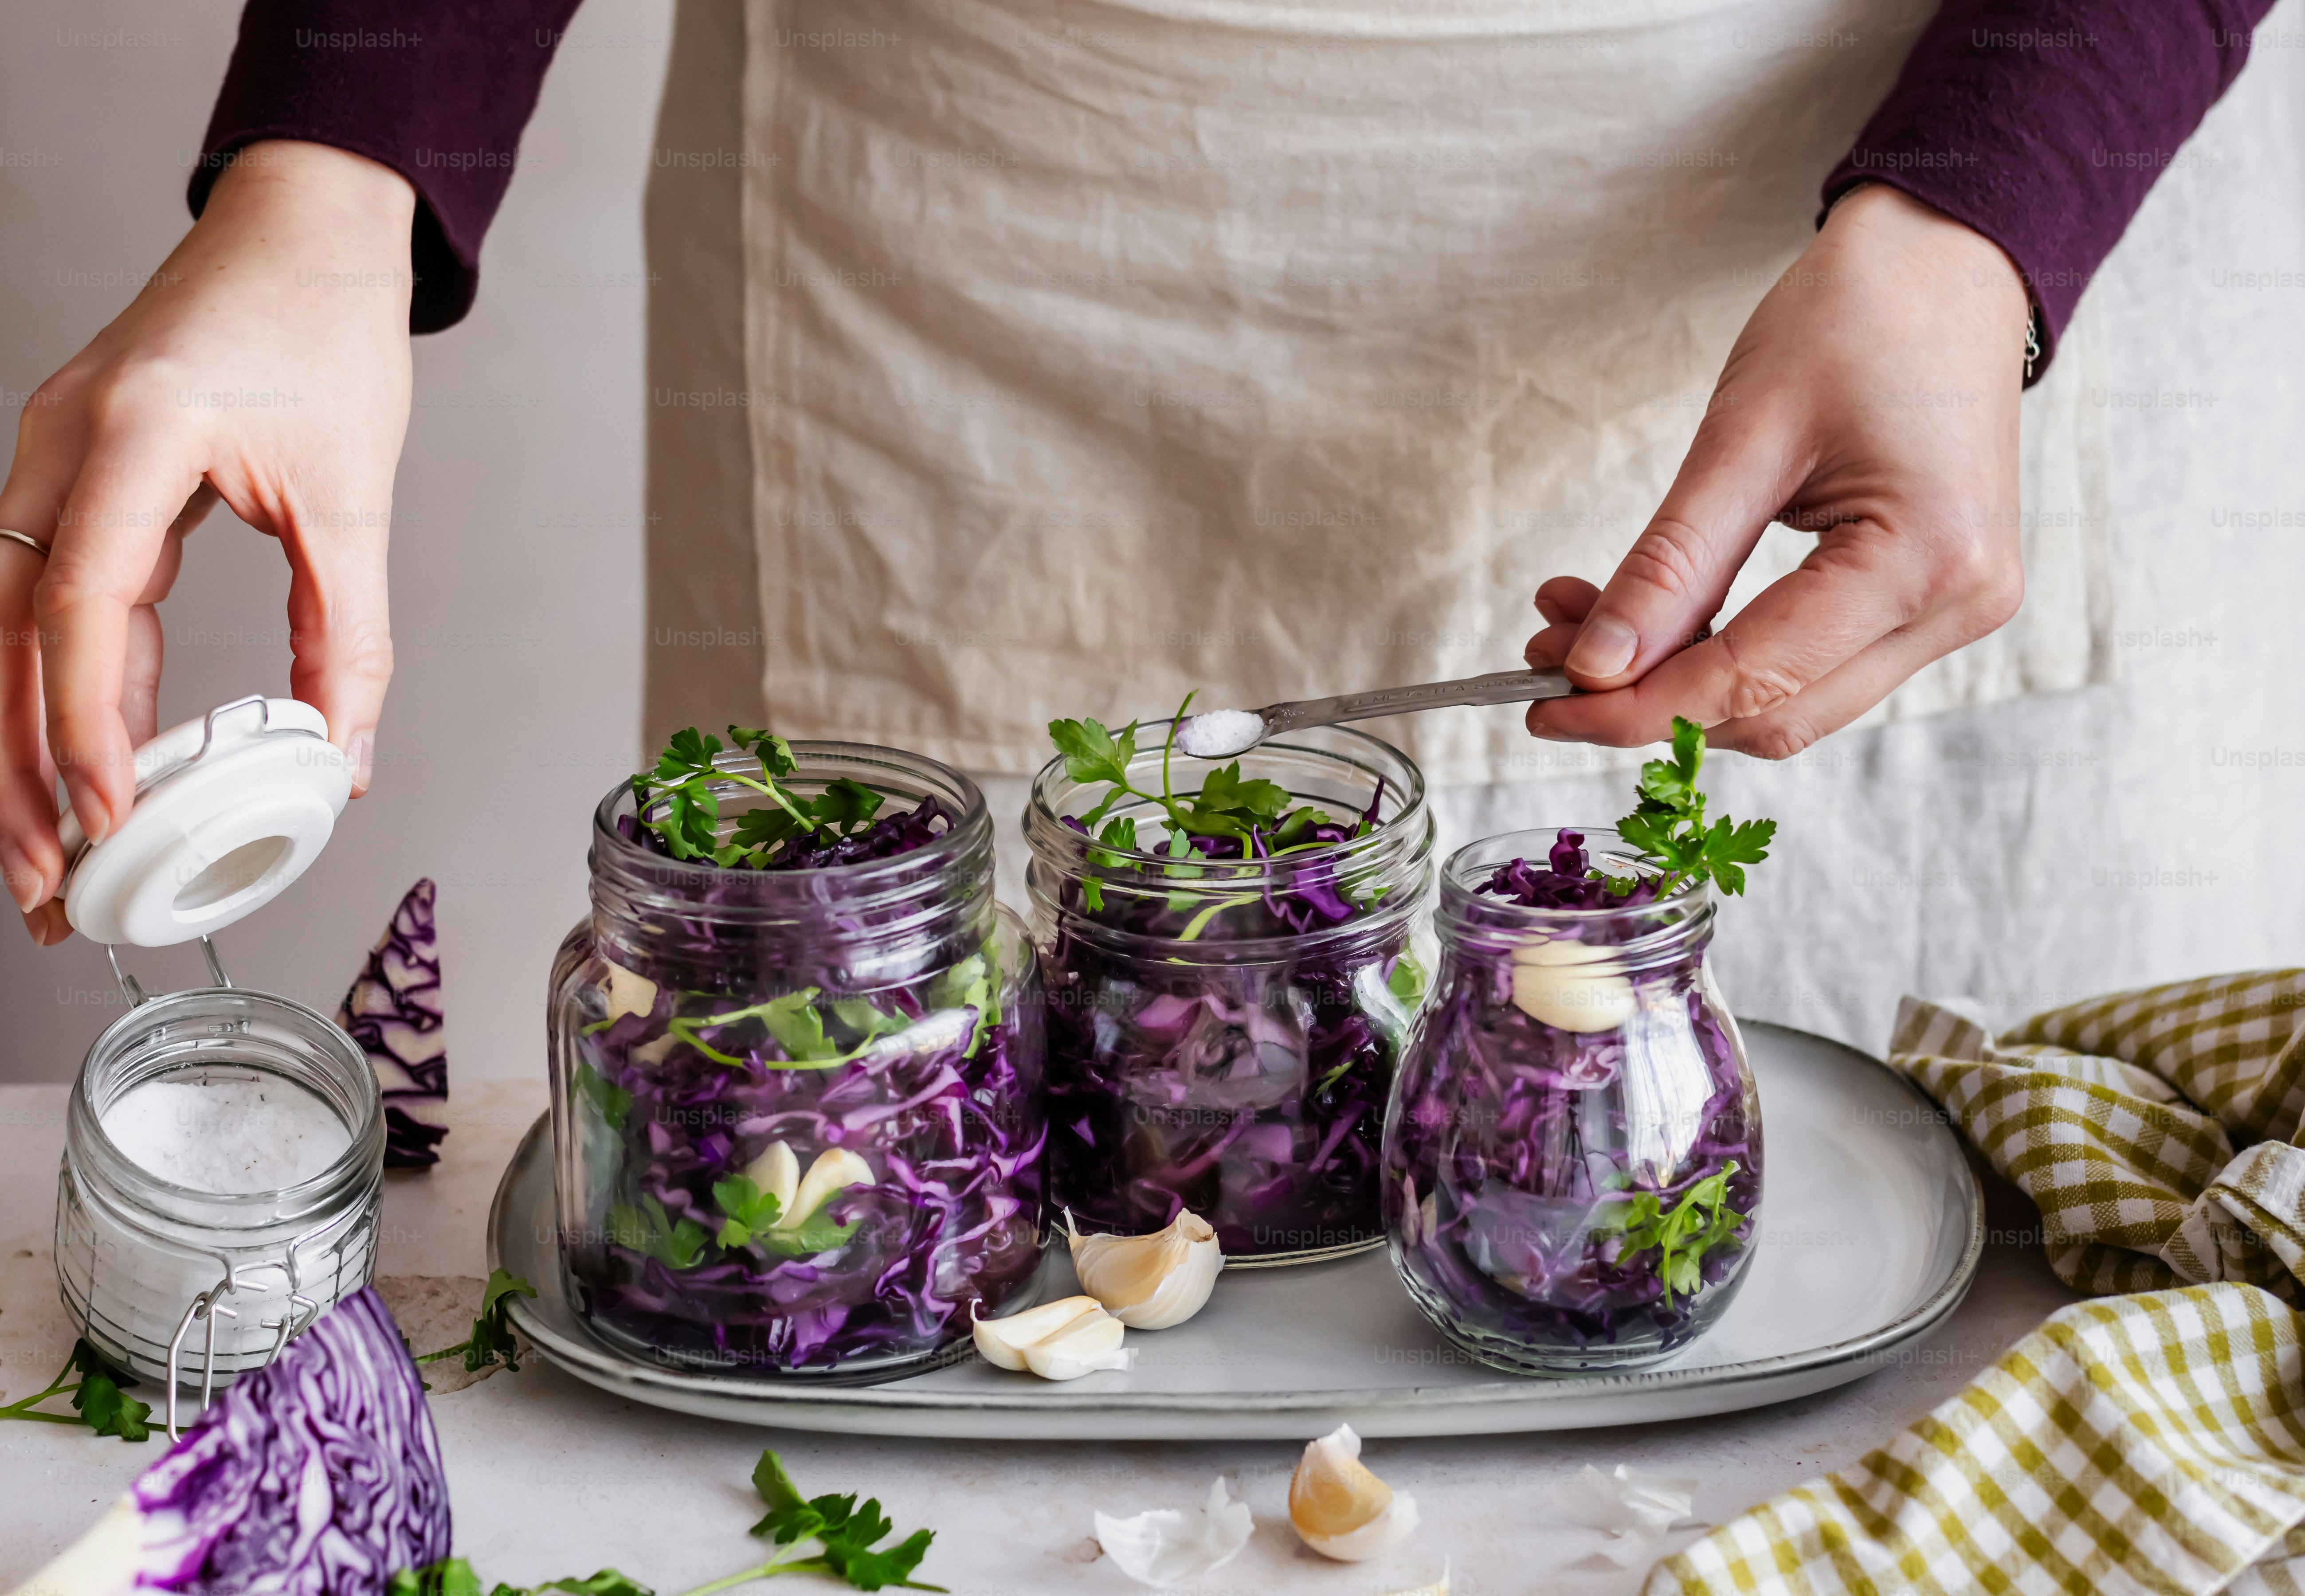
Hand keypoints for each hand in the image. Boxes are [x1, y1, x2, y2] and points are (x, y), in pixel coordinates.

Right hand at [0, 140, 414, 943]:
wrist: (303, 239)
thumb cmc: (326, 335)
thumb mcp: (355, 495)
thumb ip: (351, 637)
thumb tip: (337, 758)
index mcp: (135, 433)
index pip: (84, 605)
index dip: (85, 723)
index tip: (104, 816)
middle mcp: (64, 443)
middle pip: (6, 630)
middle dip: (16, 765)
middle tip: (41, 879)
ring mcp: (51, 458)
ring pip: (3, 624)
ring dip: (16, 741)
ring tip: (43, 850)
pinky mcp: (68, 478)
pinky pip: (41, 599)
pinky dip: (52, 686)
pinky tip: (76, 762)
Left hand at [1525, 184, 2031, 757]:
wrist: (1943, 262)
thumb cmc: (1857, 317)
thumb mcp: (1743, 434)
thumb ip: (1671, 566)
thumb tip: (1596, 668)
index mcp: (1928, 560)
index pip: (1754, 681)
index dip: (1637, 710)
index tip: (1541, 710)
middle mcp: (1959, 604)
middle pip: (1777, 713)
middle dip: (1651, 700)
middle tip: (1548, 657)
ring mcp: (1955, 610)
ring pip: (1793, 703)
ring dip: (1681, 683)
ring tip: (1582, 631)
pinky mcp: (1931, 601)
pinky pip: (1814, 664)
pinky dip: (1726, 656)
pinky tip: (1655, 619)